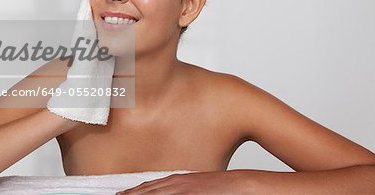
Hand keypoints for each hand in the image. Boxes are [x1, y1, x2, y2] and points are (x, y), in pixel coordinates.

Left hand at [115, 170, 244, 194]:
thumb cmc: (222, 187)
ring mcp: (181, 190)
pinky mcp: (188, 194)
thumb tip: (174, 191)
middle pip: (146, 191)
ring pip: (152, 193)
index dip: (132, 193)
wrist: (242, 184)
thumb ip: (183, 191)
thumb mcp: (197, 187)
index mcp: (177, 181)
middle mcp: (176, 184)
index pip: (148, 188)